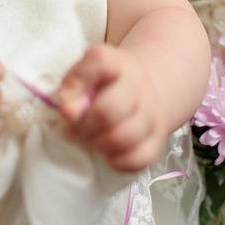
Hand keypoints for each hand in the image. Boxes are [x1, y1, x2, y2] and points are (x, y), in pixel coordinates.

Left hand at [55, 44, 166, 172]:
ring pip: (124, 138)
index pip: (99, 62)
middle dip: (85, 126)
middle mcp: (138, 85)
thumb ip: (70, 88)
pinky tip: (108, 153)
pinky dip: (117, 161)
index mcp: (115, 63)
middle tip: (76, 130)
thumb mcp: (80, 76)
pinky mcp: (158, 140)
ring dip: (99, 145)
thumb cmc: (100, 87)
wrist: (139, 93)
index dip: (77, 83)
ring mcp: (151, 113)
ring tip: (91, 140)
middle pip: (109, 110)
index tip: (66, 103)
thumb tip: (69, 111)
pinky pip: (138, 159)